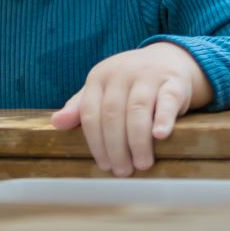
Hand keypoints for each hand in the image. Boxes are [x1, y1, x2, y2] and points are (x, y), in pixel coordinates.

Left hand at [51, 42, 211, 176]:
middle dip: (116, 147)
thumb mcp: (103, 90)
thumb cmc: (130, 83)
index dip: (95, 142)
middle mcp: (121, 73)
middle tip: (122, 171)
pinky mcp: (173, 82)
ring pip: (138, 109)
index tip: (103, 164)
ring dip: (138, 141)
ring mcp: (148, 75)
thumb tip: (56, 123)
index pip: (90, 113)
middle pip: (113, 114)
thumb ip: (80, 107)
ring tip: (141, 164)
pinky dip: (163, 119)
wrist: (168, 60)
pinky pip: (167, 101)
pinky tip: (160, 136)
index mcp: (99, 77)